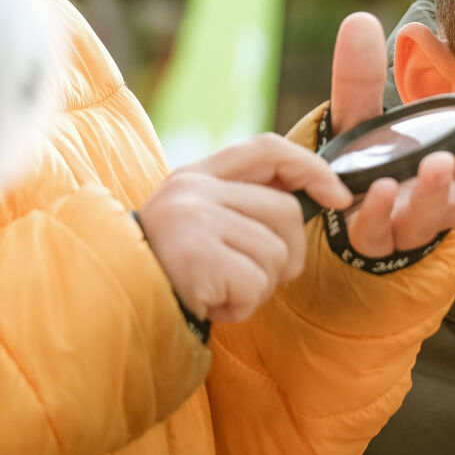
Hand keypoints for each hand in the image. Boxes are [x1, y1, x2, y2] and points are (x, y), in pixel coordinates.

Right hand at [141, 135, 351, 322]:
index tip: (338, 196)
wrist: (115, 305)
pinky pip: (255, 285)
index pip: (267, 149)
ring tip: (219, 289)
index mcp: (196, 175)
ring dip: (259, 287)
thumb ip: (246, 204)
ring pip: (276, 254)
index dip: (311, 169)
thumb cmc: (172, 272)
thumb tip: (320, 197)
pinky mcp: (197, 256)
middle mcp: (193, 189)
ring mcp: (193, 219)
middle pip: (286, 213)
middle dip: (285, 256)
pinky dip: (242, 305)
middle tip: (249, 277)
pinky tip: (211, 303)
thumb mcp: (203, 224)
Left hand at [326, 12, 454, 258]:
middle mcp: (443, 198)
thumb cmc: (362, 165)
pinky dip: (381, 214)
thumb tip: (360, 21)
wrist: (328, 212)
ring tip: (439, 163)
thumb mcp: (361, 116)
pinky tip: (382, 190)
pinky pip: (381, 235)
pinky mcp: (372, 240)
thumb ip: (361, 77)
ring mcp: (409, 222)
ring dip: (440, 193)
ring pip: (440, 219)